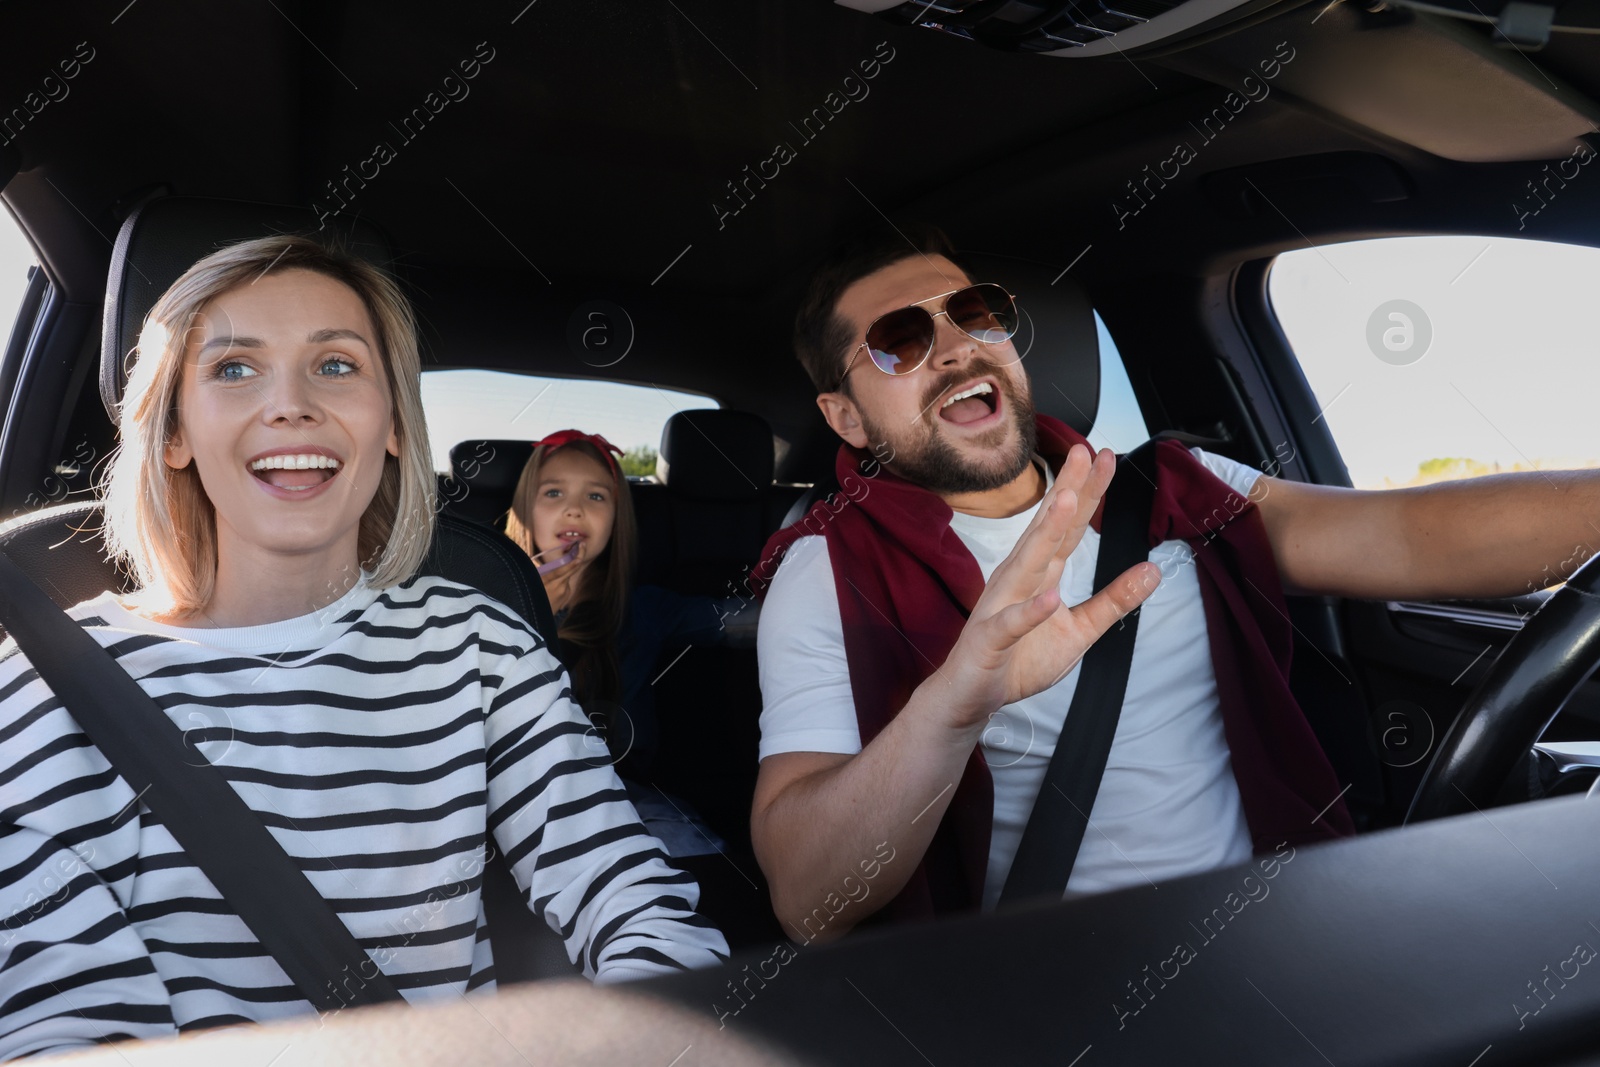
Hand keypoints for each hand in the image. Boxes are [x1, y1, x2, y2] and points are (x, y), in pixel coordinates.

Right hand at [933, 445, 1159, 732]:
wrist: (970, 697)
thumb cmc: (1019, 659)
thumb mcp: (1080, 631)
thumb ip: (1113, 601)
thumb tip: (1153, 570)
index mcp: (1040, 574)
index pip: (1067, 527)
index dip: (1087, 492)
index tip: (1106, 456)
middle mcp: (1018, 580)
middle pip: (1046, 530)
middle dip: (1066, 491)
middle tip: (1084, 452)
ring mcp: (1001, 606)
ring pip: (1026, 565)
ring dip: (1045, 533)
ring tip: (1067, 500)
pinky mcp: (990, 640)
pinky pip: (1011, 624)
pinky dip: (1030, 612)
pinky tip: (1048, 599)